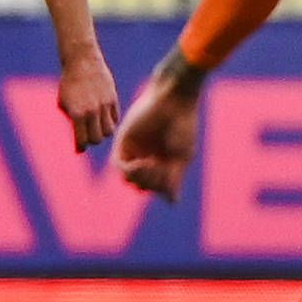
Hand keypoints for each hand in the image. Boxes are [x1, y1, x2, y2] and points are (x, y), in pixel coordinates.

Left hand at [58, 48, 120, 151]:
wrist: (82, 61)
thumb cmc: (68, 82)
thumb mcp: (63, 102)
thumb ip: (71, 119)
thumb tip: (79, 136)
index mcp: (77, 114)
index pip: (82, 141)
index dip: (80, 147)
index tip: (79, 148)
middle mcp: (92, 111)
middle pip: (97, 139)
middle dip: (91, 140)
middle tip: (88, 136)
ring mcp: (104, 105)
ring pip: (109, 131)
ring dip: (103, 132)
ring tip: (97, 127)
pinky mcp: (113, 98)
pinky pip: (115, 118)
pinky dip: (110, 121)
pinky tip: (104, 117)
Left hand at [116, 76, 199, 201]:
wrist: (174, 99)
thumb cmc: (183, 125)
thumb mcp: (181, 157)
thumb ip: (173, 180)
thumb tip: (172, 202)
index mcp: (161, 160)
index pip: (155, 187)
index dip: (161, 188)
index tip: (172, 176)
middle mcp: (146, 157)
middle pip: (140, 185)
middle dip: (152, 184)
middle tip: (162, 169)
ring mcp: (134, 149)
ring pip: (128, 179)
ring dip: (141, 179)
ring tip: (152, 166)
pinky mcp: (123, 140)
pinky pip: (118, 165)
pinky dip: (130, 170)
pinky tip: (142, 162)